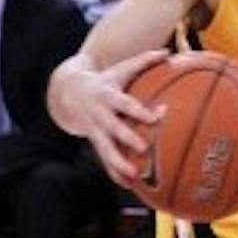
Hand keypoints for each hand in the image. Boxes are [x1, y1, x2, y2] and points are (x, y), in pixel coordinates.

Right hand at [55, 49, 168, 187]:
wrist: (68, 91)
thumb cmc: (105, 79)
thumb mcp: (121, 69)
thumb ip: (144, 61)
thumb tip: (169, 52)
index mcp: (108, 96)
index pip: (125, 103)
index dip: (139, 110)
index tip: (156, 115)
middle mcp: (100, 115)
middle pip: (114, 128)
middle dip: (127, 138)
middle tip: (144, 148)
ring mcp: (95, 130)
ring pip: (105, 149)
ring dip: (118, 163)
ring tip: (133, 175)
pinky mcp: (94, 141)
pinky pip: (104, 160)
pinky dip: (115, 173)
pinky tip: (129, 186)